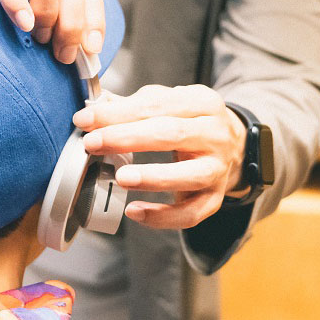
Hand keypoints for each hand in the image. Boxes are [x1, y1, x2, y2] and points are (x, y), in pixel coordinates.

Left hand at [73, 84, 247, 229]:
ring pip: (189, 175)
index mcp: (201, 103)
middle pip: (172, 134)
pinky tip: (135, 212)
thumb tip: (94, 108)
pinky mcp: (215, 198)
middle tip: (92, 144)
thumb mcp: (169, 102)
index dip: (118, 112)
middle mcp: (215, 134)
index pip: (156, 105)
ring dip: (153, 177)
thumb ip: (133, 105)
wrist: (235, 147)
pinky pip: (190, 213)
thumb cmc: (190, 122)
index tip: (84, 120)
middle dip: (128, 138)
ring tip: (121, 178)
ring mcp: (218, 168)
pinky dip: (163, 217)